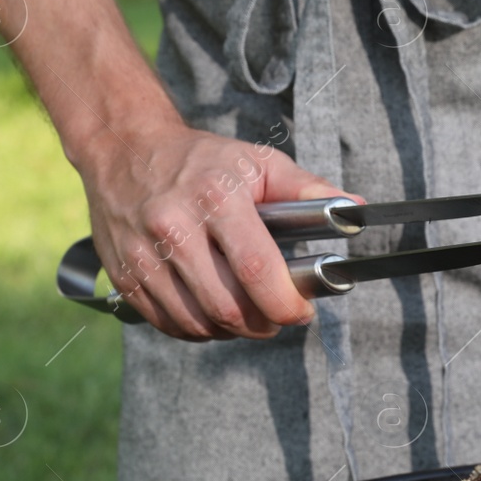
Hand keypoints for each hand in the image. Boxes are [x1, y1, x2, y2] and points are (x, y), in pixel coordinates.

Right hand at [78, 124, 361, 339]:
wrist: (124, 148)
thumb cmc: (203, 159)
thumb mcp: (259, 162)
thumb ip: (308, 189)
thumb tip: (356, 208)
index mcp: (216, 197)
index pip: (256, 269)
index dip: (285, 303)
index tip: (301, 311)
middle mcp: (174, 226)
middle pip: (227, 306)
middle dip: (263, 323)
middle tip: (277, 316)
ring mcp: (144, 254)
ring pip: (198, 322)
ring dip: (232, 331)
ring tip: (248, 315)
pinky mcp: (124, 274)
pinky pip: (168, 323)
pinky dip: (197, 330)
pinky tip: (213, 313)